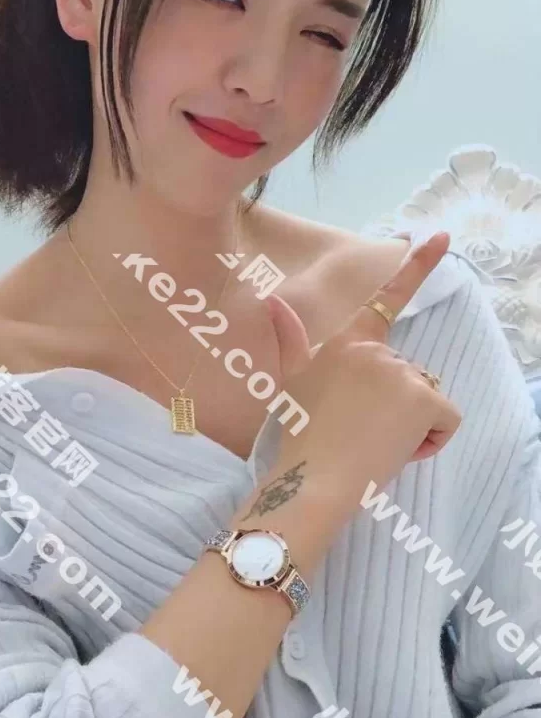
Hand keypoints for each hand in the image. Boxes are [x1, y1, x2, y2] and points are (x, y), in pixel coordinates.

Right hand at [261, 231, 462, 512]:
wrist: (311, 480)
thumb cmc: (299, 438)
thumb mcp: (291, 382)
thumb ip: (290, 339)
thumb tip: (270, 300)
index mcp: (345, 342)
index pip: (386, 298)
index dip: (418, 265)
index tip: (441, 237)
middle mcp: (375, 349)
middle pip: (408, 375)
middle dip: (397, 406)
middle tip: (359, 432)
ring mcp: (400, 371)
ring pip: (427, 399)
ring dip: (411, 425)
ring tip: (372, 444)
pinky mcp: (423, 398)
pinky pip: (445, 421)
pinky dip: (431, 441)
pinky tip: (397, 452)